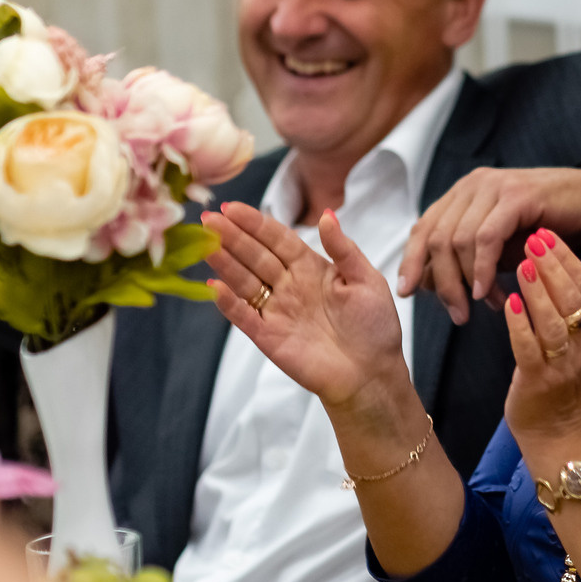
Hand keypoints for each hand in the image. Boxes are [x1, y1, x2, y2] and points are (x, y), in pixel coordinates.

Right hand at [204, 202, 407, 409]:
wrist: (371, 374)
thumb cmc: (375, 327)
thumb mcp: (367, 281)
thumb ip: (343, 249)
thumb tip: (327, 214)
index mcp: (311, 267)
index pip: (277, 238)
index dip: (255, 222)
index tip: (232, 207)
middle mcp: (289, 285)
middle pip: (255, 255)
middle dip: (231, 236)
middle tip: (207, 218)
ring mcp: (277, 310)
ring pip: (244, 281)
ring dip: (225, 262)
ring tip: (205, 243)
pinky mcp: (269, 336)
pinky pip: (243, 316)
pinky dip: (228, 302)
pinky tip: (214, 285)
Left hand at [398, 167, 580, 324]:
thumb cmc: (545, 229)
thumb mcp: (499, 247)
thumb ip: (467, 261)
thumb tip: (431, 286)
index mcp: (462, 194)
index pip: (424, 228)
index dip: (412, 261)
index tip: (407, 293)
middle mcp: (471, 186)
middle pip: (437, 238)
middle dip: (441, 283)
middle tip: (456, 315)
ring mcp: (492, 187)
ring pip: (458, 241)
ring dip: (464, 281)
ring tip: (476, 308)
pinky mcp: (515, 196)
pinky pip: (486, 238)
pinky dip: (482, 269)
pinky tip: (486, 292)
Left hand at [499, 230, 580, 450]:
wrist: (561, 434)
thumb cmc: (562, 381)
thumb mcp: (574, 339)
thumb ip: (566, 306)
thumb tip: (548, 264)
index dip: (568, 258)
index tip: (549, 234)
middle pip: (573, 298)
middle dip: (553, 265)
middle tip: (533, 238)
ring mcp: (562, 364)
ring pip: (554, 321)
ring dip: (538, 290)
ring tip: (522, 264)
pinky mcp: (539, 381)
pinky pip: (529, 348)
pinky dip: (520, 324)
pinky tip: (509, 303)